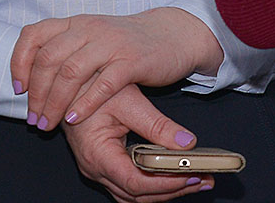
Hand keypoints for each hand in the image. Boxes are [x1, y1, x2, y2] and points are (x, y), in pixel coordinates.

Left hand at [12, 7, 222, 131]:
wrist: (173, 35)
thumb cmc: (128, 42)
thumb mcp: (93, 37)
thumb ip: (65, 49)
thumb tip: (29, 75)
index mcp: (78, 23)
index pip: (35, 35)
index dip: (19, 62)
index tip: (19, 89)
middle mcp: (91, 29)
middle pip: (49, 59)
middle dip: (36, 93)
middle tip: (34, 118)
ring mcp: (112, 43)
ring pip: (71, 72)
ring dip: (55, 102)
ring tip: (49, 124)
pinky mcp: (133, 60)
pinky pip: (103, 84)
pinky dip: (84, 103)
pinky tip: (75, 119)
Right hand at [62, 83, 211, 202]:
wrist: (70, 83)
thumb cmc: (92, 87)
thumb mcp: (129, 101)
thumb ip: (158, 125)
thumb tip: (187, 143)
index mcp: (98, 154)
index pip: (135, 182)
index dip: (165, 183)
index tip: (191, 174)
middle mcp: (95, 169)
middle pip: (137, 194)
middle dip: (173, 189)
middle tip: (203, 179)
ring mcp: (98, 170)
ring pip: (134, 193)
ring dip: (165, 189)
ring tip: (196, 178)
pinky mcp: (105, 165)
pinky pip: (130, 184)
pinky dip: (153, 182)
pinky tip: (173, 173)